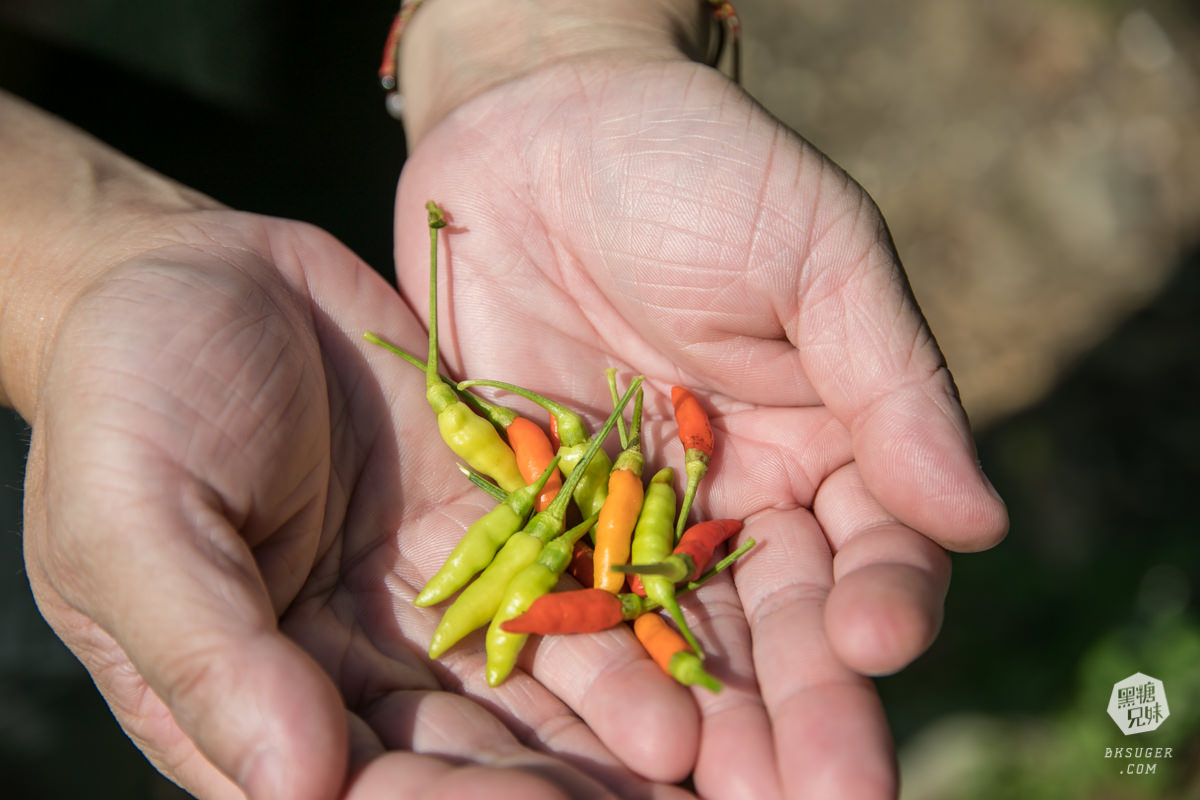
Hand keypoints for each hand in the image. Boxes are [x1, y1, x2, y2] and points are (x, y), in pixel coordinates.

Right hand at [18, 208, 699, 798]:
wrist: (203, 270)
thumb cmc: (127, 395)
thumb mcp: (133, 521)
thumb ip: (208, 654)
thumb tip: (296, 786)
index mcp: (247, 689)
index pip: (353, 784)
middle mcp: (347, 659)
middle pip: (456, 748)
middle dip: (544, 779)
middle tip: (648, 797)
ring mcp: (423, 588)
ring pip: (523, 674)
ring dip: (603, 715)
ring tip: (683, 747)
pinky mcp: (482, 514)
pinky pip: (555, 570)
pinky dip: (610, 610)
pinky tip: (675, 644)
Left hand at [394, 55, 1007, 797]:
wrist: (540, 123)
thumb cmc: (697, 165)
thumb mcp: (815, 251)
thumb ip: (891, 380)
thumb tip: (981, 521)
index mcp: (822, 441)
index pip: (871, 551)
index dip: (883, 604)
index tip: (872, 647)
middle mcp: (732, 497)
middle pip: (774, 623)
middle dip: (798, 711)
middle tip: (810, 798)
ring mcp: (630, 515)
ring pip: (672, 635)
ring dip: (694, 721)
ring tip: (705, 794)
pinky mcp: (534, 508)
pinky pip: (560, 595)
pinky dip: (579, 662)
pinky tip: (593, 733)